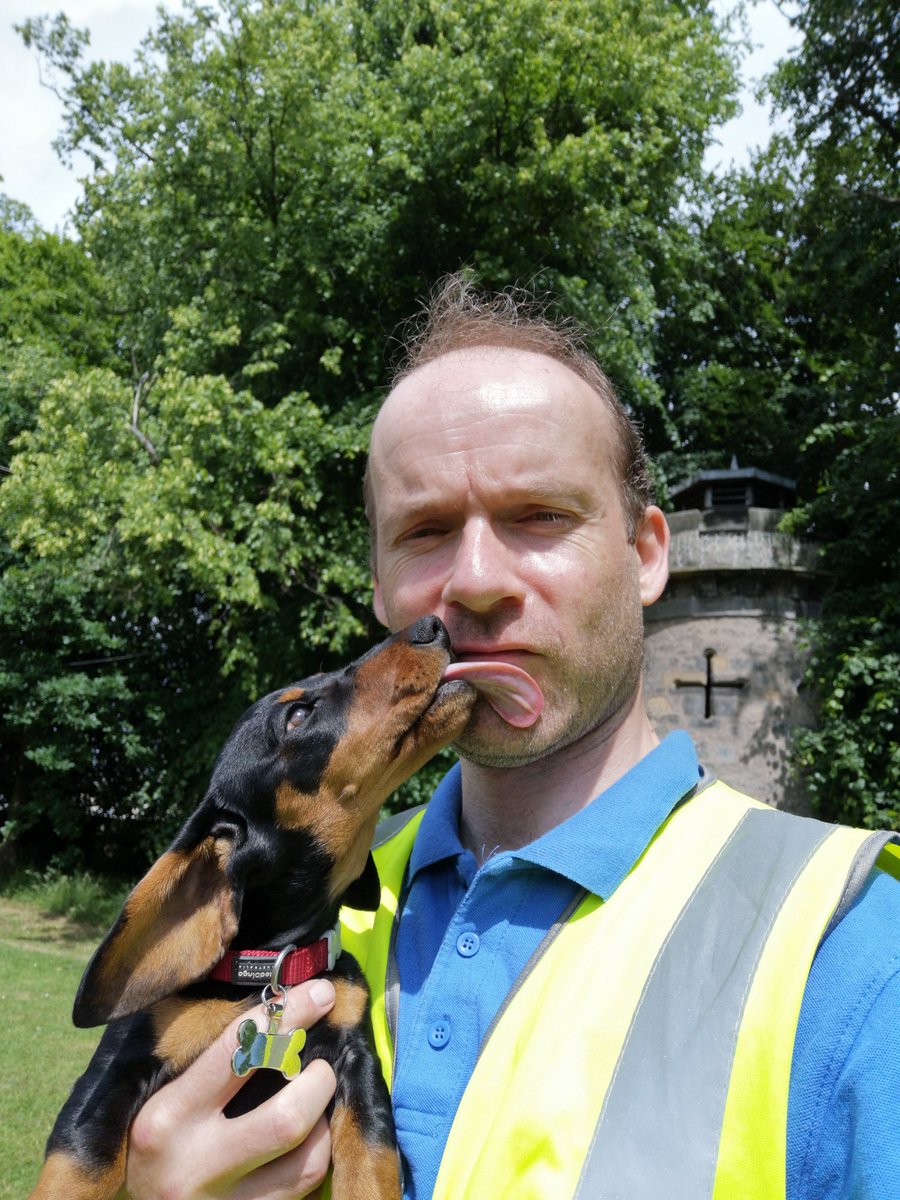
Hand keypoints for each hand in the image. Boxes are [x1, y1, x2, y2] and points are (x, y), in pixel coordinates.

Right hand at [125, 979, 337, 1198]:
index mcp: (167, 1117)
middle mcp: (194, 1166)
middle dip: (318, 1081)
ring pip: (307, 1162)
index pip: (239, 1051)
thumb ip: (213, 1061)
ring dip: (322, 1123)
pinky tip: (307, 1139)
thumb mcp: (163, 1098)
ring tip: (313, 1104)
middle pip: (286, 1118)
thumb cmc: (153, 1144)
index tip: (320, 994)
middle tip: (320, 1066)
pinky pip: (304, 1188)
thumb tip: (280, 1008)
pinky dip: (316, 1154)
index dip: (288, 1015)